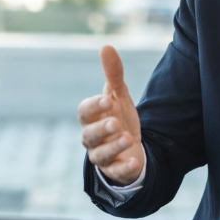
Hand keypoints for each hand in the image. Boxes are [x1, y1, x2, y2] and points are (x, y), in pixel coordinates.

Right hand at [77, 45, 143, 183]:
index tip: (107, 100)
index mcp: (90, 119)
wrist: (130, 146)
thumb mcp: (119, 96)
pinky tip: (135, 161)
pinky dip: (124, 169)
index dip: (93, 107)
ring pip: (100, 156)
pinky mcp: (115, 171)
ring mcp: (102, 157)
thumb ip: (113, 74)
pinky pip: (116, 173)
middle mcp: (92, 139)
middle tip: (115, 123)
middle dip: (101, 129)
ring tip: (128, 138)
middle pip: (89, 135)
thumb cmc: (118, 117)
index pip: (84, 112)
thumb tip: (106, 46)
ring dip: (113, 147)